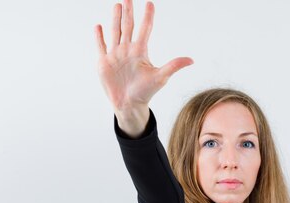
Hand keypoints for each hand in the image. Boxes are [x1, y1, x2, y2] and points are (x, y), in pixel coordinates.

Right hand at [94, 0, 193, 114]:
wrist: (129, 105)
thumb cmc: (145, 92)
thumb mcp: (160, 77)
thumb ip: (174, 66)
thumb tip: (191, 60)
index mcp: (140, 51)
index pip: (145, 29)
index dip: (147, 16)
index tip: (150, 2)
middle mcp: (128, 50)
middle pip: (128, 26)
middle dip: (128, 12)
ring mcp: (115, 55)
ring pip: (115, 32)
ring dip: (115, 19)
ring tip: (117, 5)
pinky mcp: (104, 63)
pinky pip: (101, 46)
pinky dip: (99, 37)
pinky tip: (99, 26)